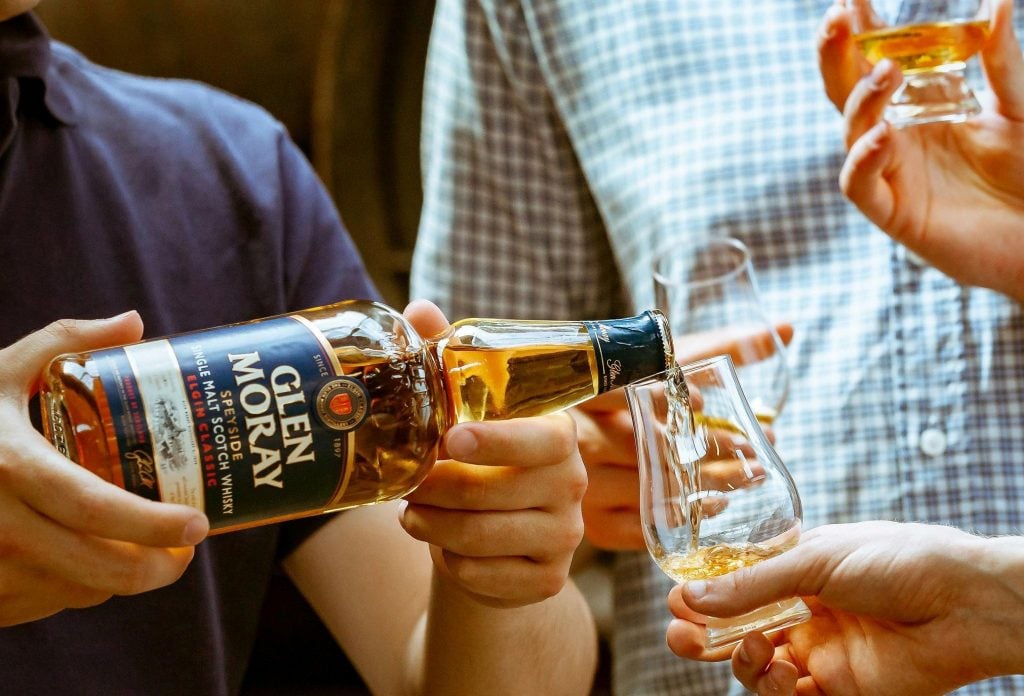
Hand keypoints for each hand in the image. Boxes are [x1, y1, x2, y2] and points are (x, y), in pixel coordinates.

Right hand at [0, 314, 207, 625]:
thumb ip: (64, 341)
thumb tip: (133, 322)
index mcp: (10, 466)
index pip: (95, 508)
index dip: (153, 525)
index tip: (198, 525)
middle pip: (97, 569)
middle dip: (156, 569)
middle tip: (185, 551)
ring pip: (76, 591)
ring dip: (119, 578)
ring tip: (145, 552)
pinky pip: (44, 605)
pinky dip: (77, 588)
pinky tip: (89, 560)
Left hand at [398, 300, 586, 607]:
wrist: (500, 535)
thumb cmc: (481, 461)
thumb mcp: (467, 410)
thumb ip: (448, 358)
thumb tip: (419, 309)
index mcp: (559, 435)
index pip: (542, 440)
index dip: (497, 440)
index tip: (451, 439)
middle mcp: (572, 484)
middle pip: (498, 493)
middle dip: (438, 490)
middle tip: (407, 484)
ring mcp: (566, 536)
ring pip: (485, 537)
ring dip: (434, 526)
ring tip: (409, 514)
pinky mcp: (548, 579)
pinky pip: (487, 576)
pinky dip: (452, 563)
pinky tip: (441, 546)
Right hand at [570, 322, 793, 550]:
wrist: (577, 446)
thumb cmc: (635, 395)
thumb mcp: (665, 367)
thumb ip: (721, 347)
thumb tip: (790, 328)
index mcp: (587, 396)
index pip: (617, 393)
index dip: (658, 397)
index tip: (699, 400)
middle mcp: (581, 442)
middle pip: (646, 446)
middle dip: (706, 445)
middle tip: (750, 444)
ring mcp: (587, 487)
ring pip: (652, 488)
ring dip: (707, 482)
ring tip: (748, 474)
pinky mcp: (598, 525)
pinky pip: (643, 528)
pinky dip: (685, 517)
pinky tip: (715, 504)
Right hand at [665, 521, 1023, 694]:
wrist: (964, 603)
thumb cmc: (899, 560)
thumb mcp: (816, 559)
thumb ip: (752, 584)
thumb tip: (688, 597)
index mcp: (797, 573)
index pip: (735, 589)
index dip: (703, 598)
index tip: (676, 601)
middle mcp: (804, 614)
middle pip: (737, 633)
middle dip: (703, 638)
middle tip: (681, 638)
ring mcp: (821, 653)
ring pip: (758, 670)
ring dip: (742, 663)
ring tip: (752, 649)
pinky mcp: (841, 689)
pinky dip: (777, 690)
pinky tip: (784, 672)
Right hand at [819, 0, 1023, 302]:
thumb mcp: (1021, 107)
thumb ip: (1002, 61)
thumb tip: (997, 2)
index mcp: (917, 107)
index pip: (874, 61)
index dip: (860, 30)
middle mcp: (894, 136)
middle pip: (845, 93)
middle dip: (834, 55)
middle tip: (840, 15)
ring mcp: (889, 173)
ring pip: (850, 132)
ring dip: (861, 99)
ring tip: (886, 71)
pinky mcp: (893, 212)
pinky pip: (859, 185)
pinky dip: (864, 159)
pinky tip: (883, 136)